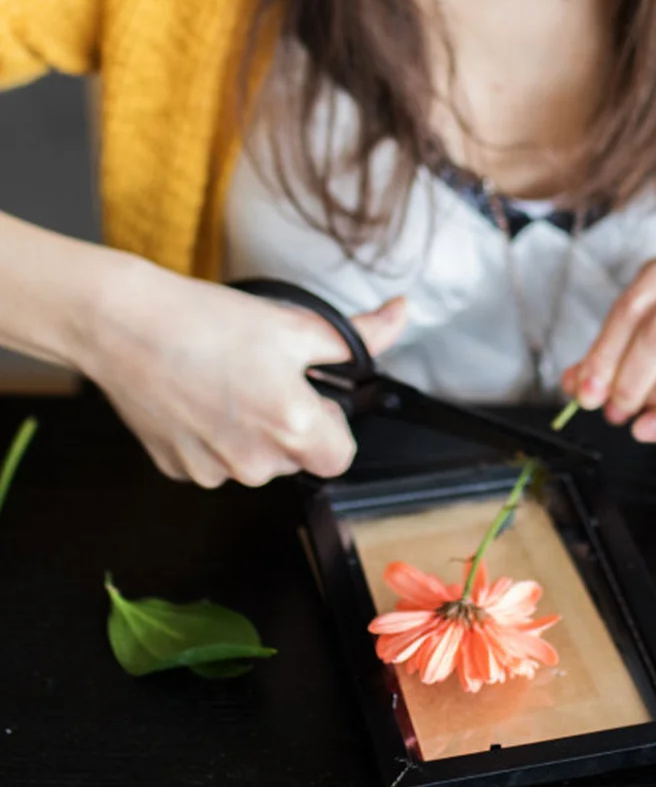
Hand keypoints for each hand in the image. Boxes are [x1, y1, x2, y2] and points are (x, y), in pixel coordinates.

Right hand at [84, 259, 407, 487]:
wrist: (124, 325)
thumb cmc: (208, 322)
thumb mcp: (297, 324)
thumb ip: (358, 337)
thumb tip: (400, 317)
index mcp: (291, 428)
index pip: (339, 457)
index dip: (332, 424)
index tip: (312, 395)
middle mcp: (253, 462)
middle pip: (297, 459)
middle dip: (293, 424)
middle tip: (266, 377)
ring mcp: (211, 470)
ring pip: (255, 462)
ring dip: (253, 431)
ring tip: (229, 382)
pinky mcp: (177, 468)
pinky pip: (216, 461)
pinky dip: (215, 436)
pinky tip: (200, 397)